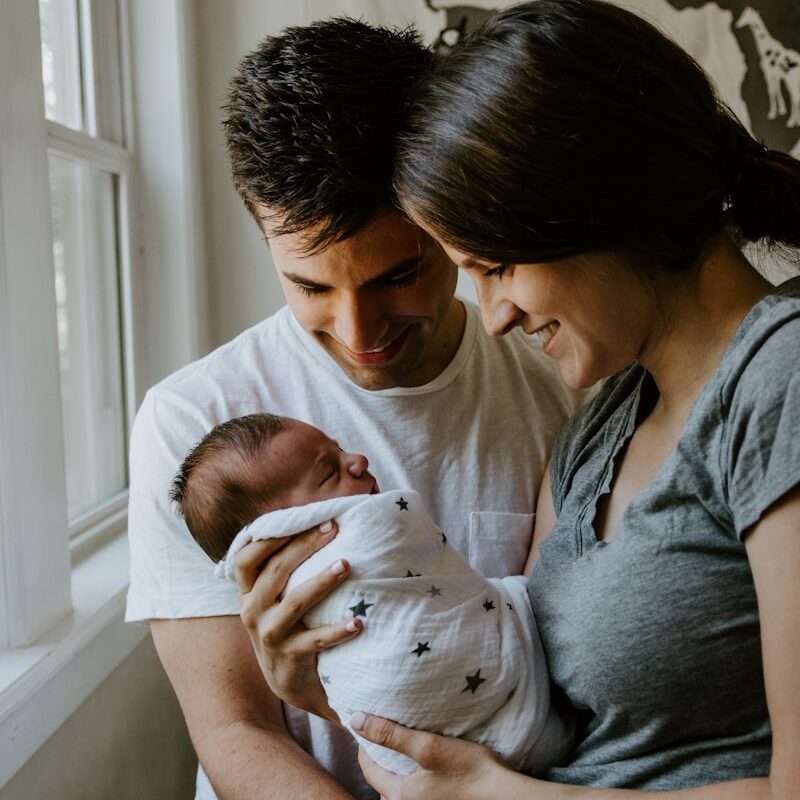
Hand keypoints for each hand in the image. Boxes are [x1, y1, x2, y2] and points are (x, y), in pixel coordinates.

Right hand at [234, 522, 362, 721]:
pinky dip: (337, 630)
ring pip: (296, 602)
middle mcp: (253, 612)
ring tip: (346, 565)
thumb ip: (284, 568)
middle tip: (333, 528)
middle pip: (276, 571)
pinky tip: (358, 621)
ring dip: (322, 581)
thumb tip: (319, 522)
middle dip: (304, 546)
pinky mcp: (290, 657)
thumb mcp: (275, 599)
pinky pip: (316, 640)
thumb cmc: (288, 625)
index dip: (269, 538)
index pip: (247, 559)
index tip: (300, 519)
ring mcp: (270, 635)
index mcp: (249, 593)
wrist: (288, 681)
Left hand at [352, 713, 506, 799]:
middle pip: (382, 782)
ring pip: (399, 790)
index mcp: (399, 795)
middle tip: (384, 736)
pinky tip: (425, 767)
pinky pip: (415, 794)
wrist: (503, 795)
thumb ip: (390, 734)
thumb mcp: (427, 745)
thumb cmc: (468, 770)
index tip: (367, 726)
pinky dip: (412, 780)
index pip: (369, 769)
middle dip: (380, 760)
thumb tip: (356, 720)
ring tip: (404, 750)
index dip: (365, 745)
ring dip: (397, 771)